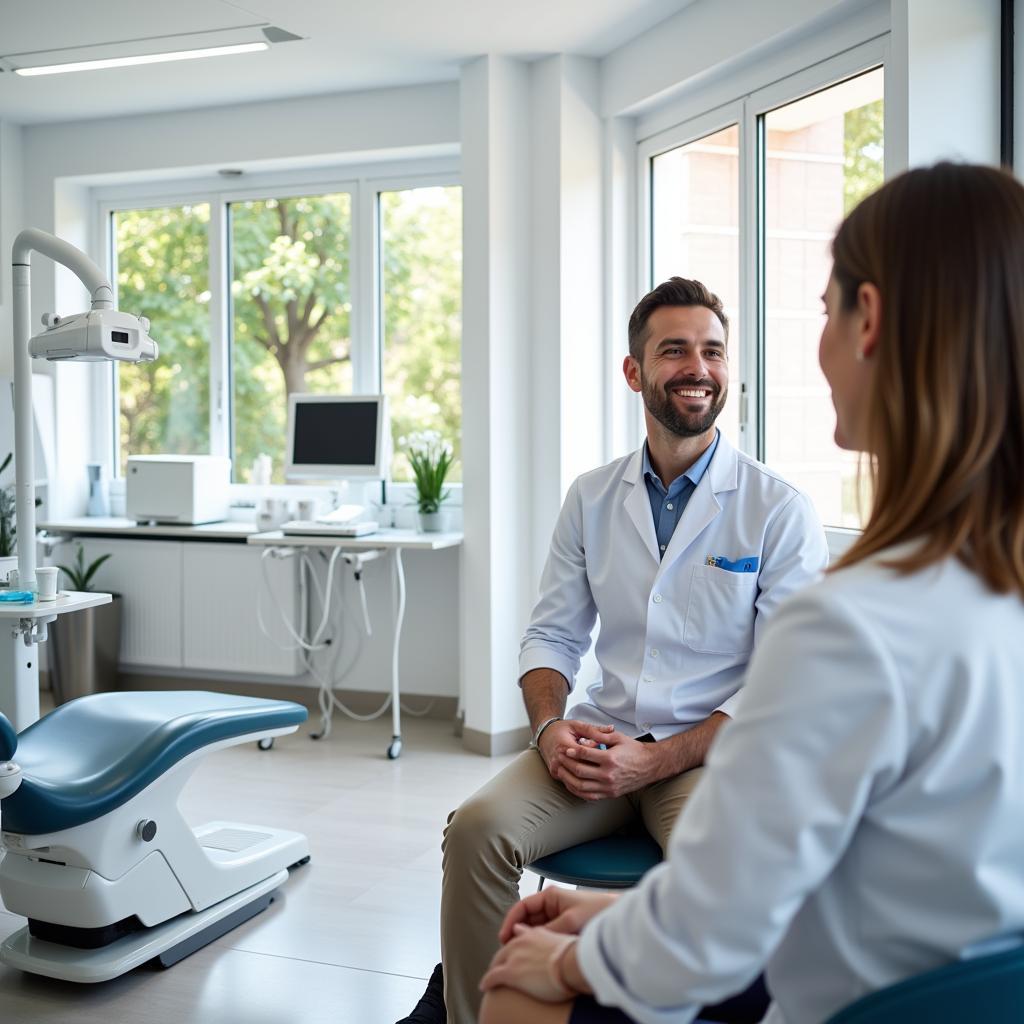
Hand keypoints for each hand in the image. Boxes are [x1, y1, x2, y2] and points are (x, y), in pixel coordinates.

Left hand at [480, 924, 576, 1000]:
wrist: (571, 964)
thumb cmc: (573, 956)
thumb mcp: (562, 941)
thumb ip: (549, 938)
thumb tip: (548, 940)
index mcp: (535, 934)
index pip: (520, 938)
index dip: (517, 947)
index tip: (516, 953)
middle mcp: (522, 942)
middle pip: (505, 950)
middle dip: (502, 959)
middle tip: (500, 967)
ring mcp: (514, 957)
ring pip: (497, 962)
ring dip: (494, 969)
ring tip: (491, 978)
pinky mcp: (510, 972)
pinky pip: (492, 977)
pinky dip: (487, 981)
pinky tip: (484, 986)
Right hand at [498, 888, 617, 944]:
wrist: (618, 917)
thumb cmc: (597, 912)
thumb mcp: (569, 921)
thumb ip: (547, 930)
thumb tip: (526, 939)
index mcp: (550, 896)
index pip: (522, 907)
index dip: (510, 921)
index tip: (503, 938)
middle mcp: (551, 906)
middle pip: (526, 920)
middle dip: (517, 934)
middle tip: (509, 952)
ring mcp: (557, 918)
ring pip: (535, 930)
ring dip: (527, 941)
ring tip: (519, 956)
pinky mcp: (564, 929)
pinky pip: (546, 937)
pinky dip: (538, 945)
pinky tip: (535, 956)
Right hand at [536, 719, 601, 780]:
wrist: (544, 735)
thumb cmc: (562, 729)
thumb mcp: (577, 725)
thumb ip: (594, 729)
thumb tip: (612, 728)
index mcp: (564, 746)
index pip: (584, 755)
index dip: (596, 755)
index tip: (606, 754)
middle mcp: (558, 759)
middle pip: (580, 769)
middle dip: (594, 769)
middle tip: (607, 769)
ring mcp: (556, 769)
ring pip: (575, 779)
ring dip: (588, 779)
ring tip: (602, 777)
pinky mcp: (555, 774)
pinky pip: (569, 782)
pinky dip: (581, 783)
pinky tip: (593, 783)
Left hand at [558, 722, 660, 798]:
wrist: (650, 766)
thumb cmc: (634, 750)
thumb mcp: (618, 738)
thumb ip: (599, 737)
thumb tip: (582, 741)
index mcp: (610, 759)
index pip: (585, 754)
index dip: (572, 751)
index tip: (565, 748)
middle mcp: (608, 775)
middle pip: (580, 770)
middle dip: (567, 763)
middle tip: (559, 758)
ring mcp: (609, 787)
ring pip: (581, 785)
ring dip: (568, 778)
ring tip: (561, 771)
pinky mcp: (610, 794)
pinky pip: (589, 795)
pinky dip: (577, 791)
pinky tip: (571, 784)